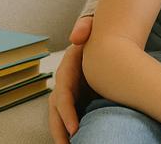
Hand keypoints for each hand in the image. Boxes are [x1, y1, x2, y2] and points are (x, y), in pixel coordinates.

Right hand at [47, 16, 93, 142]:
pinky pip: (72, 117)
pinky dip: (71, 129)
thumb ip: (85, 27)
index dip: (67, 113)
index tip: (75, 129)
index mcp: (67, 70)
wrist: (104, 40)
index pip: (62, 96)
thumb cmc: (98, 34)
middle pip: (57, 112)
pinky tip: (79, 140)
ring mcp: (70, 93)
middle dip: (60, 131)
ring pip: (61, 117)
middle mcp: (64, 84)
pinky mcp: (79, 98)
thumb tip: (75, 38)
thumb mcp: (92, 27)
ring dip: (63, 134)